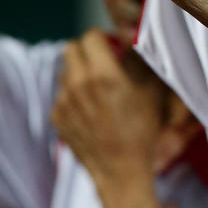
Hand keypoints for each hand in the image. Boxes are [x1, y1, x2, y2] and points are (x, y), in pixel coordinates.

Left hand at [52, 30, 162, 190]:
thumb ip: (139, 60)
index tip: (112, 47)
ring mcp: (63, 102)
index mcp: (102, 74)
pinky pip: (62, 94)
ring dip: (78, 73)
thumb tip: (131, 39)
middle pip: (70, 49)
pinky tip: (91, 110)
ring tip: (98, 90)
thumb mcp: (150, 91)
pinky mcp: (56, 118)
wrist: (121, 171)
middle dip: (86, 51)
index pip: (91, 36)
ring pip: (65, 72)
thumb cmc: (141, 129)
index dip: (103, 38)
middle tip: (102, 62)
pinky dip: (73, 95)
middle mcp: (77, 84)